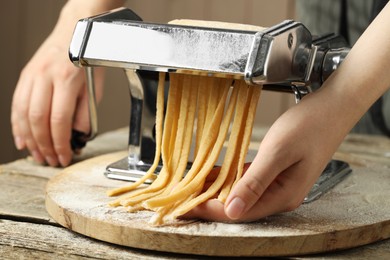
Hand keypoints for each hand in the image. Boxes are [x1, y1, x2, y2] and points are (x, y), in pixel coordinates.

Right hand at [10, 0, 123, 166]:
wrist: (75, 32)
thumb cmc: (88, 61)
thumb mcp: (94, 88)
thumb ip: (86, 114)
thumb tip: (77, 137)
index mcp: (66, 80)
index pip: (60, 120)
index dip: (61, 143)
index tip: (65, 157)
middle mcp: (45, 77)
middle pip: (38, 119)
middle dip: (44, 145)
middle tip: (51, 160)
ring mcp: (31, 76)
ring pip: (23, 114)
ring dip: (29, 140)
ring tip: (38, 156)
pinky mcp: (24, 76)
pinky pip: (16, 105)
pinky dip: (17, 126)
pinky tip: (22, 140)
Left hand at [187, 86, 358, 221]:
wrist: (333, 106)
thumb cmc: (309, 125)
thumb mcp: (278, 153)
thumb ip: (254, 183)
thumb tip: (232, 210)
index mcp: (283, 196)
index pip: (239, 211)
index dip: (209, 210)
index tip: (184, 206)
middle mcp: (280, 195)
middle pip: (237, 205)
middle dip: (208, 202)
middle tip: (181, 198)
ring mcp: (279, 183)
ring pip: (240, 193)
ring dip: (216, 190)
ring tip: (190, 187)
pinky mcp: (276, 172)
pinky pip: (247, 180)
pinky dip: (229, 178)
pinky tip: (212, 174)